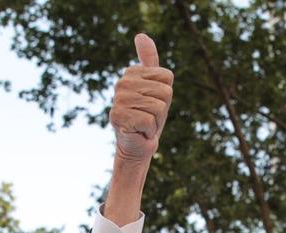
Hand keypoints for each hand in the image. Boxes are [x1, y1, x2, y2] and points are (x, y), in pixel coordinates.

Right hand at [110, 34, 173, 161]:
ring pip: (158, 107)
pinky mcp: (118, 117)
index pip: (167, 77)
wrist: (136, 145)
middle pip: (165, 92)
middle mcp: (122, 83)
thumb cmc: (148, 116)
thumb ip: (149, 61)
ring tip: (144, 124)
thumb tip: (141, 35)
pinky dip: (149, 131)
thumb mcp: (155, 87)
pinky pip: (150, 121)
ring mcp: (119, 100)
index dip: (166, 95)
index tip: (153, 103)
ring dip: (156, 122)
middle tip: (149, 116)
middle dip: (162, 110)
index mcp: (132, 73)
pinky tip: (139, 132)